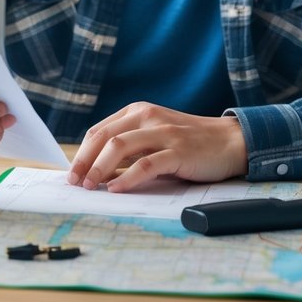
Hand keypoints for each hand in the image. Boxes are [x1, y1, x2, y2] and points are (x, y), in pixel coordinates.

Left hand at [66, 102, 247, 191]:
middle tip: (75, 183)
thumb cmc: (189, 144)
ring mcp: (163, 132)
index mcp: (137, 111)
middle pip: (103, 138)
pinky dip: (127, 178)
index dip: (81, 153)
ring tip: (90, 187)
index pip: (98, 131)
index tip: (72, 174)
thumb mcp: (155, 139)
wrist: (230, 141)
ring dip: (99, 169)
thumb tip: (97, 174)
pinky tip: (117, 189)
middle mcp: (147, 116)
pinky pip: (146, 164)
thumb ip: (130, 150)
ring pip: (119, 147)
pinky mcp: (178, 150)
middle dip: (84, 161)